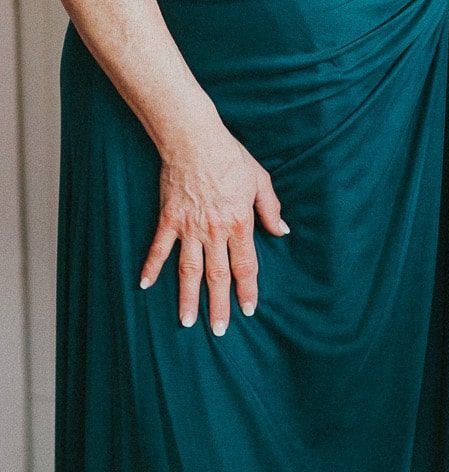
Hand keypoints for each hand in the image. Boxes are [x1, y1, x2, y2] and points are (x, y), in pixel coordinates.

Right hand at [140, 117, 289, 334]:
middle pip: (217, 276)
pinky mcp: (168, 219)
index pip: (245, 266)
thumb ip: (270, 209)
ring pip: (188, 270)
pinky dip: (150, 267)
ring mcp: (189, 228)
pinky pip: (159, 249)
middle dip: (219, 305)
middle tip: (218, 331)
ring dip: (187, 297)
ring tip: (186, 322)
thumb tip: (282, 231)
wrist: (195, 140)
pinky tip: (143, 286)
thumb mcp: (260, 180)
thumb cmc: (230, 158)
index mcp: (239, 223)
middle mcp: (214, 231)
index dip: (247, 290)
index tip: (247, 310)